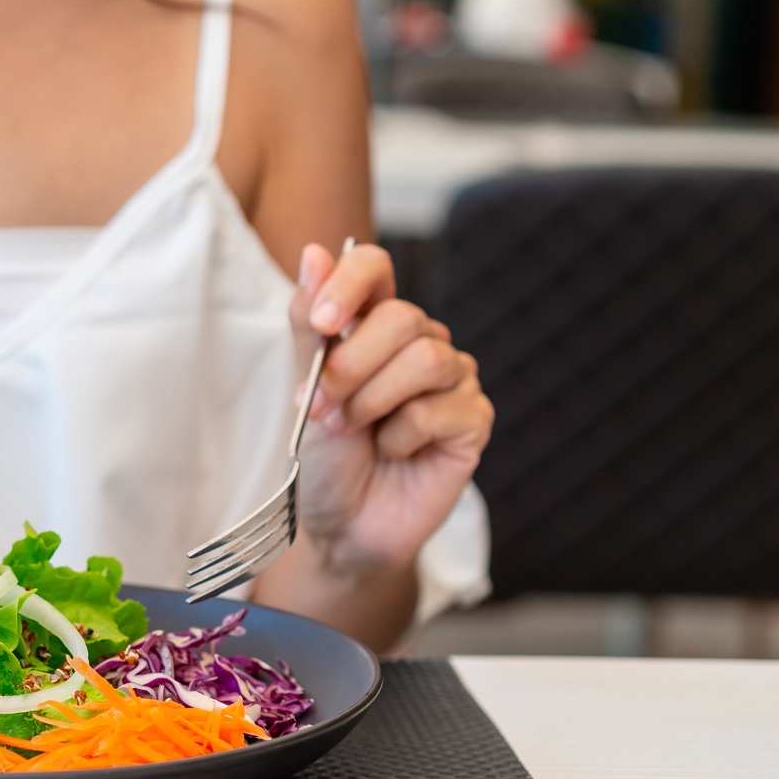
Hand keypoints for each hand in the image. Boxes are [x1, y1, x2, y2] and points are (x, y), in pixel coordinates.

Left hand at [292, 241, 492, 576]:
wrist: (342, 524)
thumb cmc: (326, 456)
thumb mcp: (306, 388)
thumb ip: (311, 326)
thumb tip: (314, 254)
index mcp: (375, 323)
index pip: (375, 266)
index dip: (349, 283)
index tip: (323, 322)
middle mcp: (420, 342)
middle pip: (402, 317)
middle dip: (351, 366)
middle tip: (323, 408)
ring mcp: (453, 379)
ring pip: (425, 358)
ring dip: (372, 401)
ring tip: (352, 430)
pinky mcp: (472, 421)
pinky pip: (438, 410)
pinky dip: (400, 436)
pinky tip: (392, 451)